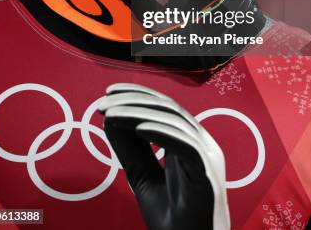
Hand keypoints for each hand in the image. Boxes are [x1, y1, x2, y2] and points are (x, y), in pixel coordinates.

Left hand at [98, 83, 230, 229]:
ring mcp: (207, 156)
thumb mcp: (143, 178)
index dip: (137, 95)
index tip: (108, 93)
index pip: (163, 107)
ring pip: (174, 121)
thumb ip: (130, 150)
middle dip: (133, 101)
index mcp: (189, 141)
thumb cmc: (173, 218)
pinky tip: (137, 129)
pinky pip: (185, 144)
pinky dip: (161, 133)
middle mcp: (201, 142)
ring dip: (139, 114)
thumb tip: (109, 118)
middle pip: (168, 108)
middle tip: (103, 103)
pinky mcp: (207, 172)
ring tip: (111, 115)